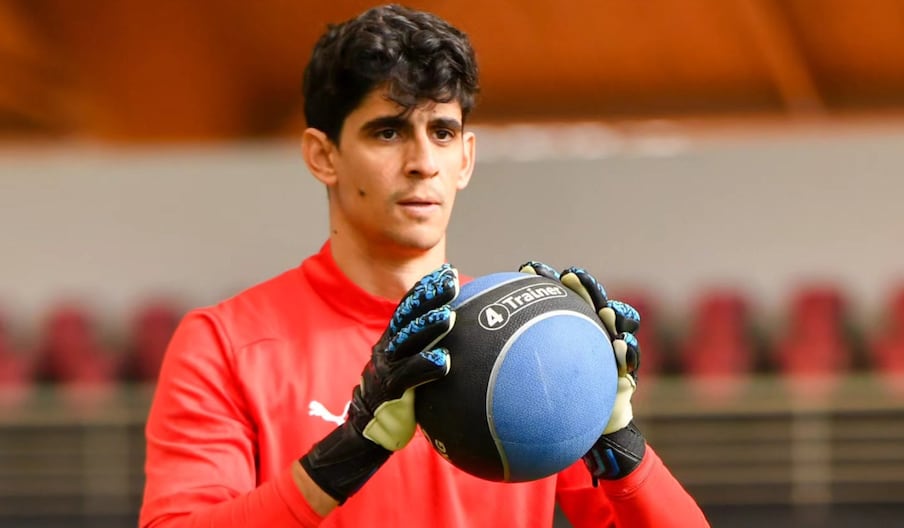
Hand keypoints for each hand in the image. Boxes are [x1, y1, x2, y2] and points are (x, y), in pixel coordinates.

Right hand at [301, 264, 458, 502]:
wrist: (367, 431)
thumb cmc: (396, 396)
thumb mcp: (406, 366)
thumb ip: (423, 347)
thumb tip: (457, 328)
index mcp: (392, 340)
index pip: (408, 307)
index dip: (425, 288)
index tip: (446, 271)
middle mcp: (386, 349)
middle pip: (408, 317)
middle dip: (429, 297)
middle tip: (451, 281)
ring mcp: (386, 369)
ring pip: (407, 342)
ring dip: (428, 327)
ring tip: (449, 315)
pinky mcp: (389, 392)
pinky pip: (408, 377)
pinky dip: (425, 366)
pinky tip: (444, 360)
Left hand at [519, 261, 644, 480]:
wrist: (580, 437)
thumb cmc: (545, 414)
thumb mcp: (519, 394)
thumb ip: (497, 372)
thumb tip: (452, 359)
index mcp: (562, 331)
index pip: (551, 299)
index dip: (542, 280)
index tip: (528, 268)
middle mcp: (587, 334)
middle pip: (587, 301)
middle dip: (583, 285)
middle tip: (571, 276)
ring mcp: (609, 350)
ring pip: (617, 322)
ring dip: (614, 311)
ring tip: (606, 309)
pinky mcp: (627, 371)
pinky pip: (628, 360)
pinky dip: (626, 352)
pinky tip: (621, 348)